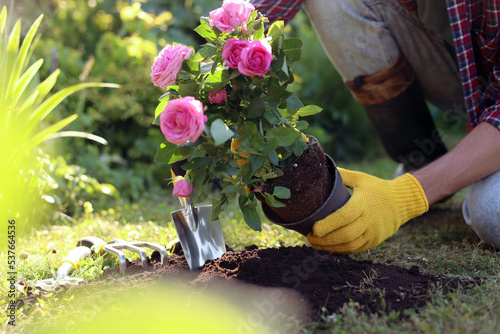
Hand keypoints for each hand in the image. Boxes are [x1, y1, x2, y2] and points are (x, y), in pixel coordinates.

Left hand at [307, 168, 428, 252]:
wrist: (402, 202)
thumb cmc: (377, 189)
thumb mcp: (361, 178)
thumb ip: (342, 175)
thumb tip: (322, 168)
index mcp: (363, 204)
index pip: (344, 217)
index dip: (328, 225)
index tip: (313, 229)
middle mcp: (369, 221)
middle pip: (345, 235)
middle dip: (325, 239)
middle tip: (310, 238)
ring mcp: (373, 233)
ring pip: (350, 245)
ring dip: (330, 248)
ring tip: (316, 244)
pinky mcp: (374, 241)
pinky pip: (356, 249)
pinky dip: (341, 251)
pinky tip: (329, 248)